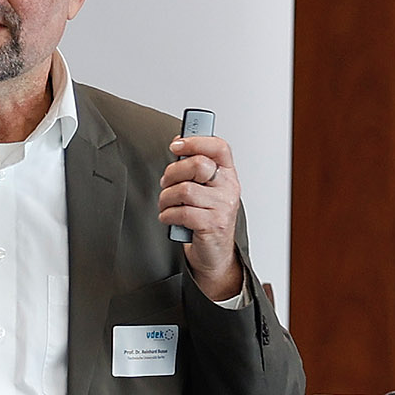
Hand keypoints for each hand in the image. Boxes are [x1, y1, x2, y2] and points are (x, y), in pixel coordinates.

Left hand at [159, 134, 241, 295]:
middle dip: (173, 172)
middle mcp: (228, 188)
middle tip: (167, 182)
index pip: (218, 148)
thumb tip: (178, 145)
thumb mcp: (206, 189)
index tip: (176, 145)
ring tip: (166, 204)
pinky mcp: (212, 225)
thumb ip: (195, 168)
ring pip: (185, 190)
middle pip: (198, 165)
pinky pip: (181, 212)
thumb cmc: (207, 218)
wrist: (215, 253)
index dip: (195, 141)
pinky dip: (168, 215)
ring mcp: (222, 207)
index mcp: (228, 175)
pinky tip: (169, 217)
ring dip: (166, 197)